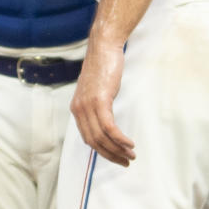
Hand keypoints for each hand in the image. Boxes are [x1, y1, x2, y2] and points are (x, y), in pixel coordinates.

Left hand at [70, 34, 134, 166]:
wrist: (103, 47)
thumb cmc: (103, 67)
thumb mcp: (96, 90)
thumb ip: (97, 106)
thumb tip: (105, 121)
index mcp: (77, 109)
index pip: (88, 138)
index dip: (102, 151)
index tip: (116, 157)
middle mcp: (79, 110)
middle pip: (94, 142)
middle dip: (111, 155)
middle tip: (126, 161)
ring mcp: (88, 106)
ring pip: (102, 137)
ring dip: (118, 150)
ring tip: (131, 155)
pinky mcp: (100, 101)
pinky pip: (109, 128)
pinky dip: (120, 139)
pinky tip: (130, 144)